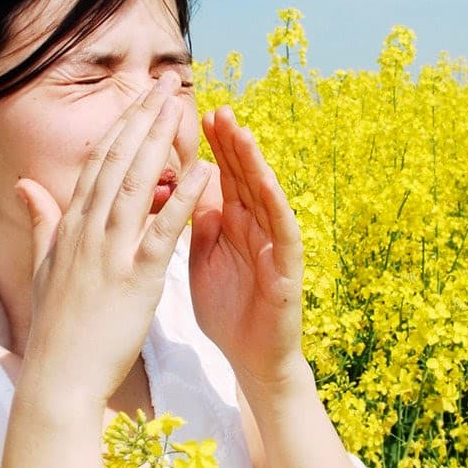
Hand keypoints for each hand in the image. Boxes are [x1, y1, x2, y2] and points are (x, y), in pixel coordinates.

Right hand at [14, 74, 211, 408]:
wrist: (59, 377)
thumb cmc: (56, 326)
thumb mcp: (44, 267)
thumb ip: (42, 221)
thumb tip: (26, 186)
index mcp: (71, 227)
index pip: (98, 163)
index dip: (121, 126)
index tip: (139, 97)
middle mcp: (88, 231)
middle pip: (117, 162)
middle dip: (141, 118)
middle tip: (164, 83)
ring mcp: (110, 253)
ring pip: (136, 185)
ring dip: (159, 142)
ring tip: (180, 107)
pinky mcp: (135, 279)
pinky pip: (161, 231)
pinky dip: (181, 199)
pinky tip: (202, 172)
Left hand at [190, 106, 307, 389]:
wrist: (250, 358)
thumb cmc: (228, 308)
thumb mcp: (202, 256)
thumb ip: (196, 221)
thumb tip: (180, 184)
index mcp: (231, 222)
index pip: (220, 174)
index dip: (209, 146)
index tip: (193, 115)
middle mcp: (255, 226)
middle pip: (243, 176)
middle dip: (230, 143)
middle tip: (217, 109)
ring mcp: (273, 244)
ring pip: (265, 195)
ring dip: (254, 163)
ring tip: (241, 133)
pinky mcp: (287, 269)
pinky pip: (283, 232)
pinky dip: (275, 206)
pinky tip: (266, 184)